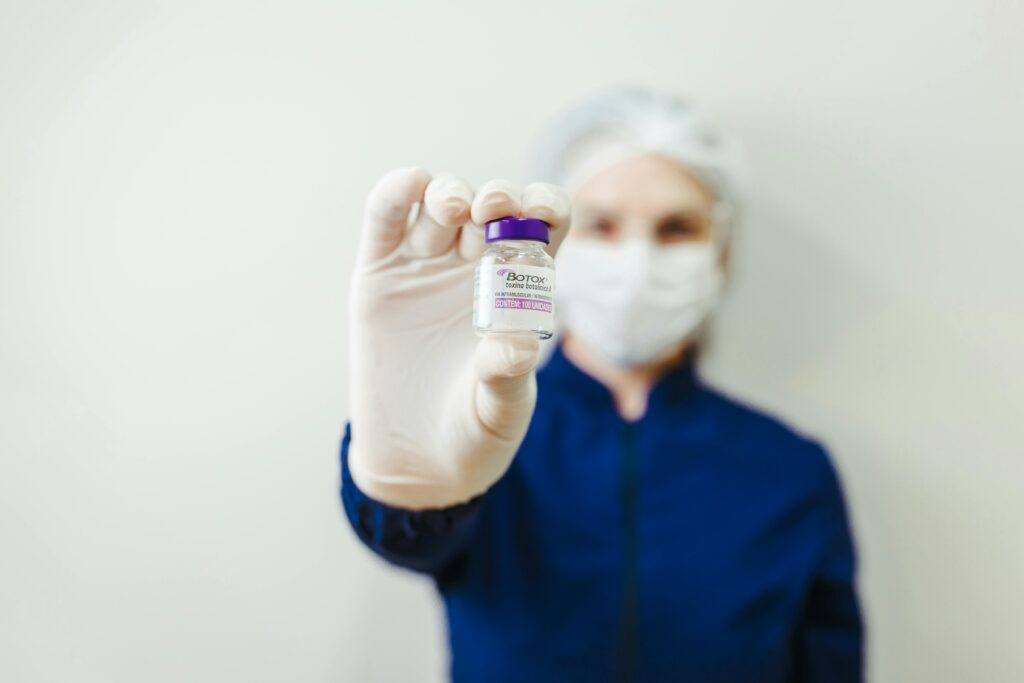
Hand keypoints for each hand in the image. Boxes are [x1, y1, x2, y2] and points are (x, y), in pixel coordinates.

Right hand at [347, 168, 570, 508]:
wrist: (416, 461)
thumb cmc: (474, 432)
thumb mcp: (499, 411)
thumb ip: (507, 377)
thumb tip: (518, 344)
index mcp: (519, 288)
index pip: (542, 227)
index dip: (545, 207)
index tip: (541, 214)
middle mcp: (475, 267)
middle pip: (493, 206)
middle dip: (497, 196)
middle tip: (493, 210)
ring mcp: (425, 265)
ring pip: (440, 202)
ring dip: (450, 192)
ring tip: (453, 209)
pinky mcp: (379, 274)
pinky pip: (386, 219)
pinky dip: (397, 192)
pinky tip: (410, 186)